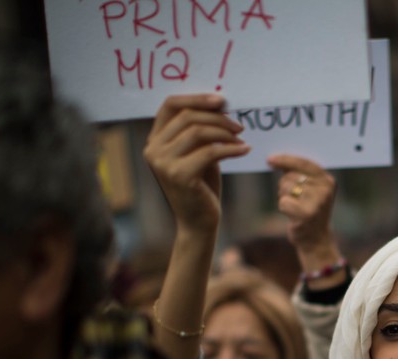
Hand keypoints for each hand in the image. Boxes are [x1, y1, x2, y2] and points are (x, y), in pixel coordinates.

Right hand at [143, 94, 248, 233]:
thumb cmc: (201, 186)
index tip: (221, 100)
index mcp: (154, 140)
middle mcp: (153, 150)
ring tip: (241, 139)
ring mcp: (163, 163)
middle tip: (239, 126)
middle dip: (217, 118)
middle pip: (187, 116)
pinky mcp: (179, 176)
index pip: (170, 105)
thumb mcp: (197, 153)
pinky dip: (231, 149)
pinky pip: (210, 152)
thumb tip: (219, 103)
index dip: (196, 98)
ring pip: (198, 132)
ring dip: (225, 133)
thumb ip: (198, 131)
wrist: (198, 223)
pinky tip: (244, 150)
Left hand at [267, 154, 337, 254]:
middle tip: (294, 197)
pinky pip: (283, 202)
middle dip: (285, 185)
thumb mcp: (311, 189)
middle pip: (291, 176)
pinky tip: (292, 214)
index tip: (270, 159)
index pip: (304, 163)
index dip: (285, 160)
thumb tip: (275, 159)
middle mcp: (325, 190)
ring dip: (284, 196)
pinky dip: (283, 207)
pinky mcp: (306, 215)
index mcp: (328, 180)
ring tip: (295, 205)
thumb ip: (299, 173)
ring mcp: (317, 203)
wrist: (316, 239)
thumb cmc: (309, 210)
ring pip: (286, 187)